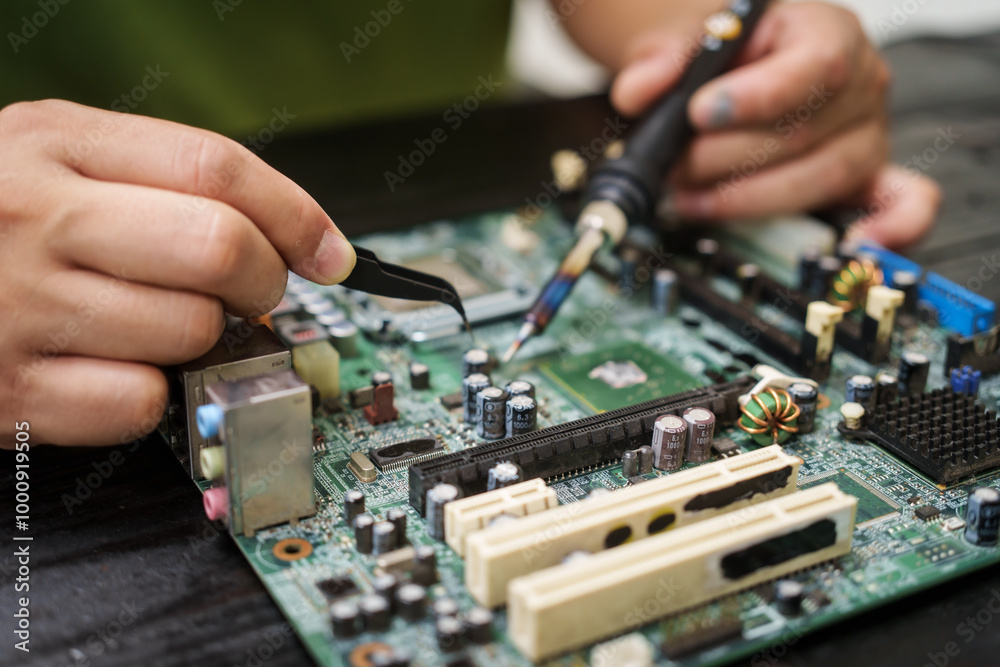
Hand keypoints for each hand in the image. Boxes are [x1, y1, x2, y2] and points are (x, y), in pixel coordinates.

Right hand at [0, 100, 355, 446]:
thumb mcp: (54, 161)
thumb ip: (159, 180)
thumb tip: (292, 239)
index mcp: (55, 144)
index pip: (216, 168)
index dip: (296, 215)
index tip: (331, 253)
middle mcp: (34, 218)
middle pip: (221, 250)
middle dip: (263, 282)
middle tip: (251, 293)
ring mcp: (17, 307)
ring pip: (190, 332)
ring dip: (199, 339)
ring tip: (152, 324)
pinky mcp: (6, 392)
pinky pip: (139, 402)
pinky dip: (146, 395)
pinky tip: (108, 368)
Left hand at [611, 1, 939, 247]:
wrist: (741, 71)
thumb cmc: (729, 55)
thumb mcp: (693, 39)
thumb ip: (663, 59)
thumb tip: (638, 91)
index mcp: (828, 35)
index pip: (814, 67)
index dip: (755, 97)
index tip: (699, 112)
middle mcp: (860, 88)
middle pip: (801, 135)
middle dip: (721, 158)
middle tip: (671, 165)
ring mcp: (867, 139)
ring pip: (817, 180)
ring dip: (743, 199)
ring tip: (689, 196)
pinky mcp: (866, 182)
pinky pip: (902, 206)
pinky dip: (887, 230)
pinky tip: (850, 246)